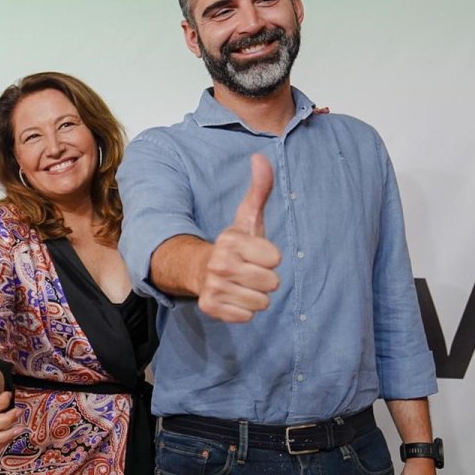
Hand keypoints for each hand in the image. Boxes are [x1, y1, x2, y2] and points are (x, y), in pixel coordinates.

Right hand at [197, 154, 281, 322]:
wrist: (198, 270)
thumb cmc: (232, 246)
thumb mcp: (246, 218)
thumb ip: (259, 189)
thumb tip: (261, 157)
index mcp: (231, 241)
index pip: (275, 259)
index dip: (270, 257)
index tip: (257, 253)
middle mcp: (219, 263)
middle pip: (271, 283)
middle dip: (265, 280)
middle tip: (251, 272)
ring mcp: (213, 286)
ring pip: (261, 302)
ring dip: (255, 296)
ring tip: (243, 285)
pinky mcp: (210, 307)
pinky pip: (246, 316)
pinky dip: (243, 311)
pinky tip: (234, 297)